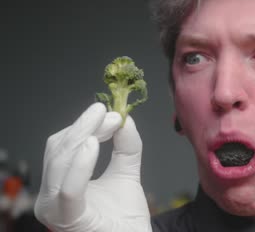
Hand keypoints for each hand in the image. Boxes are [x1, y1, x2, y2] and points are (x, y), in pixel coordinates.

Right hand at [34, 103, 151, 231]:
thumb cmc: (124, 217)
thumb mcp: (126, 173)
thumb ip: (127, 147)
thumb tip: (126, 119)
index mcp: (60, 183)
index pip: (64, 146)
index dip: (84, 125)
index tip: (108, 111)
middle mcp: (51, 196)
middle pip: (59, 150)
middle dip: (85, 127)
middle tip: (109, 114)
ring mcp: (55, 209)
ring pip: (60, 163)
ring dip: (84, 137)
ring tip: (107, 123)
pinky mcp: (68, 219)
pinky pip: (70, 189)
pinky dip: (80, 165)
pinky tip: (93, 144)